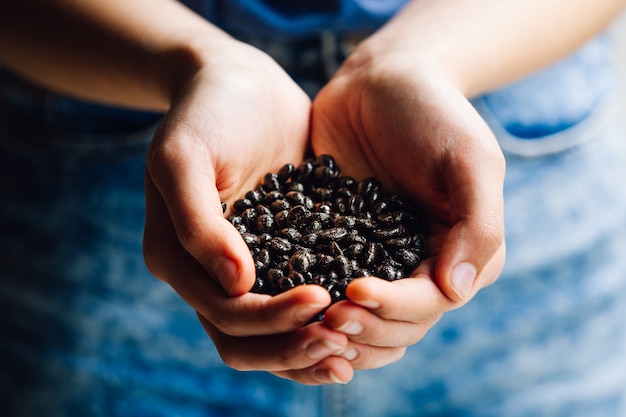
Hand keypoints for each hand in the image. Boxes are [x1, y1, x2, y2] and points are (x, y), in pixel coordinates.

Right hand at [143, 41, 353, 383]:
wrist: (240, 85)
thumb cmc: (206, 112)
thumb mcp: (185, 157)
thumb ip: (199, 222)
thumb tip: (236, 286)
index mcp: (179, 258)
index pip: (225, 314)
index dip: (271, 318)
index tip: (321, 298)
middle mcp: (209, 273)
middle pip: (246, 341)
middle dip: (293, 347)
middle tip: (343, 341)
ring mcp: (245, 267)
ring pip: (272, 335)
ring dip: (309, 349)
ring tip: (355, 349)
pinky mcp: (281, 252)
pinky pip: (298, 300)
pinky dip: (322, 321)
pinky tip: (360, 320)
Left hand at [310, 50, 505, 368]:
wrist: (382, 81)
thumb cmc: (433, 113)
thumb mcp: (469, 160)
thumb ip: (476, 225)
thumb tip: (457, 292)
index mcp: (459, 254)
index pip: (430, 303)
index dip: (393, 309)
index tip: (353, 292)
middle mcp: (419, 266)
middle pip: (395, 324)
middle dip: (363, 327)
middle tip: (325, 315)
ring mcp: (376, 259)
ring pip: (361, 319)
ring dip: (337, 330)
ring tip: (304, 321)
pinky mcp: (337, 244)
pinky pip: (324, 283)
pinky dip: (309, 303)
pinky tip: (284, 302)